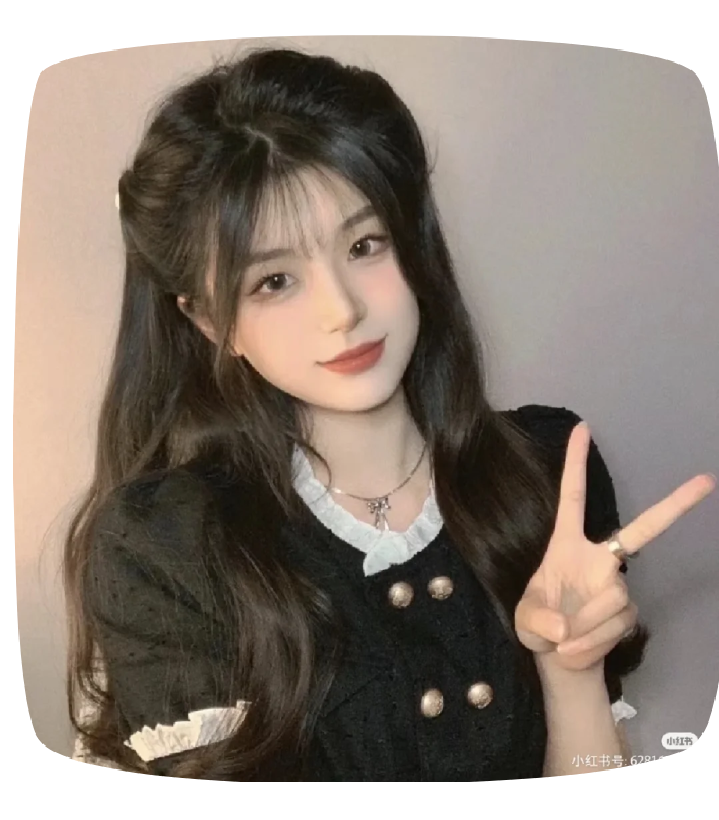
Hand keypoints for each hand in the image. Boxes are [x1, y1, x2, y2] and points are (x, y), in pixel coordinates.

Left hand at [515, 421, 715, 672]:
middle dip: (675, 505)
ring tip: (562, 639)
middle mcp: (599, 558)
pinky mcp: (628, 612)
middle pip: (642, 529)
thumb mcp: (525, 622)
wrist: (558, 658)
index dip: (575, 464)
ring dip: (584, 626)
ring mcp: (617, 584)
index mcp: (566, 545)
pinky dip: (591, 643)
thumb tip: (564, 626)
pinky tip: (574, 649)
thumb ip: (539, 621)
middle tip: (706, 482)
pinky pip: (616, 625)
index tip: (582, 428)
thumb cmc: (537, 626)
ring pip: (613, 598)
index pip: (572, 497)